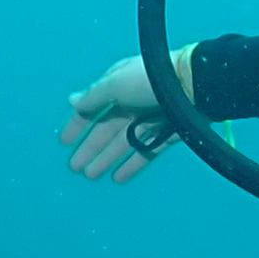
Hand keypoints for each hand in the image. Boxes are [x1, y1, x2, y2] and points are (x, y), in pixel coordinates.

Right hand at [58, 50, 189, 183]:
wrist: (194, 84)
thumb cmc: (151, 80)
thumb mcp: (115, 83)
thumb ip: (93, 96)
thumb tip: (71, 101)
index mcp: (118, 86)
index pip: (92, 107)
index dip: (78, 124)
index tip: (64, 142)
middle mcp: (132, 103)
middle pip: (106, 129)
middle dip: (90, 148)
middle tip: (75, 167)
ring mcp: (150, 120)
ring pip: (123, 143)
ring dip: (106, 158)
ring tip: (91, 175)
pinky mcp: (167, 134)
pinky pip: (146, 152)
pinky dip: (132, 165)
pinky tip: (118, 177)